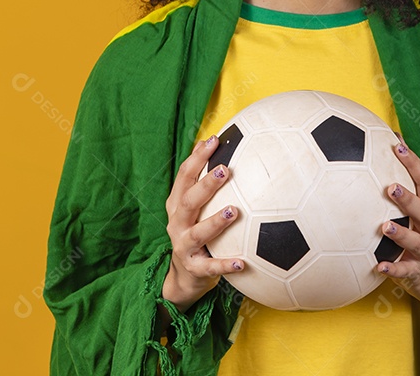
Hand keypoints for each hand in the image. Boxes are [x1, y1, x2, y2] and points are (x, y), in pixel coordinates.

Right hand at [162, 133, 244, 311]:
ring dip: (215, 221)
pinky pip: (211, 267)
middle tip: (224, 170)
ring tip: (234, 211)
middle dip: (205, 185)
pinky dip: (226, 265)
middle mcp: (177, 224)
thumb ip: (200, 180)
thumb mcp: (195, 207)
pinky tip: (242, 263)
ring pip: (197, 233)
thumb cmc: (196, 233)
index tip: (214, 140)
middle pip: (188, 201)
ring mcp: (184, 247)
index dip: (197, 158)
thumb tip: (209, 141)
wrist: (184, 278)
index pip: (184, 177)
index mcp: (177, 205)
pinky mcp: (194, 269)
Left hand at [375, 133, 419, 319]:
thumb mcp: (410, 206)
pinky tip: (378, 266)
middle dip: (409, 197)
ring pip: (416, 240)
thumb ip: (399, 178)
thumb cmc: (413, 228)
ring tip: (384, 227)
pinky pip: (404, 271)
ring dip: (401, 233)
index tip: (397, 147)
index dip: (414, 163)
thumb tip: (382, 139)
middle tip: (391, 187)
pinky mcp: (415, 270)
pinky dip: (393, 269)